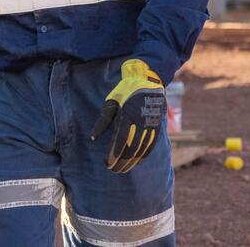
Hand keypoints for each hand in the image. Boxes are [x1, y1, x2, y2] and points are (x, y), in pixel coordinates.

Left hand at [89, 58, 165, 172]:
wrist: (148, 80)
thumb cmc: (125, 91)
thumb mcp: (111, 102)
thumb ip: (102, 121)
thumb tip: (92, 138)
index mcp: (128, 115)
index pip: (120, 141)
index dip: (114, 155)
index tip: (107, 164)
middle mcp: (141, 122)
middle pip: (131, 148)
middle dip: (121, 162)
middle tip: (113, 170)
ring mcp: (151, 125)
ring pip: (141, 149)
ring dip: (131, 162)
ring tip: (122, 169)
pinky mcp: (157, 126)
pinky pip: (150, 145)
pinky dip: (143, 156)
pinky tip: (136, 162)